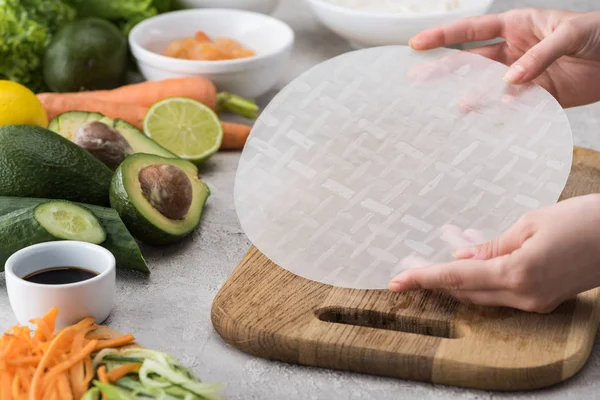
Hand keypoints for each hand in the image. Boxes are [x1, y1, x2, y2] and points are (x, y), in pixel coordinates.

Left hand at [389, 194, 599, 312]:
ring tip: (427, 271)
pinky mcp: (544, 301)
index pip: (458, 276)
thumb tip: (462, 256)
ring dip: (455, 284)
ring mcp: (535, 303)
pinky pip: (500, 295)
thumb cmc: (582, 219)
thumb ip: (492, 245)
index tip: (398, 281)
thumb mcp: (530, 223)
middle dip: (434, 282)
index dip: (425, 278)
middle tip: (406, 273)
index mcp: (518, 272)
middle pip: (465, 292)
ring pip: (481, 296)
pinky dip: (478, 284)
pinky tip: (466, 270)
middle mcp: (524, 295)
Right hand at [409, 9, 599, 107]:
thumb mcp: (571, 33)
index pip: (471, 31)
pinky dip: (502, 112)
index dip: (443, 36)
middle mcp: (514, 52)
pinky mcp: (537, 97)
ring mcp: (523, 76)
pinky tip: (491, 117)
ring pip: (488, 87)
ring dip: (471, 96)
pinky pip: (513, 106)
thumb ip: (540, 55)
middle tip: (417, 79)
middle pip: (471, 61)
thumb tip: (510, 80)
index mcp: (516, 26)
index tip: (417, 44)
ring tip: (455, 107)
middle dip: (444, 69)